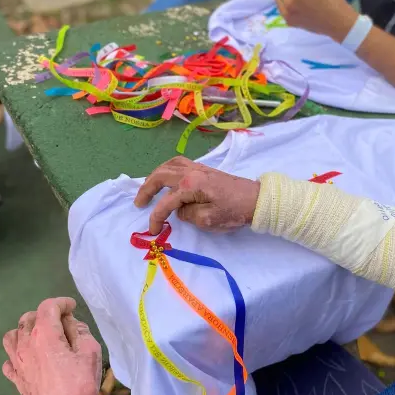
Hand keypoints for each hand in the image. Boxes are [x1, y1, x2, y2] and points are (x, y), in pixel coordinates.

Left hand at [2, 298, 104, 394]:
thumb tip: (71, 323)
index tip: (71, 306)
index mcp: (44, 334)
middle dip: (46, 314)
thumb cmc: (80, 385)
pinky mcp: (16, 378)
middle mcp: (25, 344)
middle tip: (63, 322)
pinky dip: (18, 353)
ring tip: (43, 336)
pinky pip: (9, 359)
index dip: (62, 302)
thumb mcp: (90, 351)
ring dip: (27, 330)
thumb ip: (80, 331)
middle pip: (28, 318)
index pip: (48, 306)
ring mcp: (17, 362)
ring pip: (13, 335)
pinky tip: (31, 358)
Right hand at [134, 156, 260, 234]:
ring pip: (169, 165)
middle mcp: (191, 172)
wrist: (255, 199)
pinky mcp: (204, 170)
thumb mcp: (208, 221)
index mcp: (191, 185)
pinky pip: (178, 164)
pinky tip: (166, 178)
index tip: (153, 230)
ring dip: (155, 176)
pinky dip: (167, 170)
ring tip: (148, 188)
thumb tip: (180, 209)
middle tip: (138, 203)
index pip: (166, 202)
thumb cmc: (234, 211)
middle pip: (161, 175)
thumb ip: (188, 215)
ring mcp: (198, 168)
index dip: (156, 217)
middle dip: (146, 189)